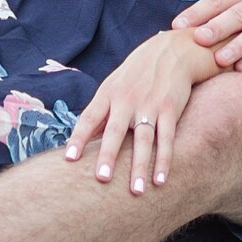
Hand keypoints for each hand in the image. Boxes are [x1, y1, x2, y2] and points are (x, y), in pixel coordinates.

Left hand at [65, 30, 209, 193]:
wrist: (172, 50)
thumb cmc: (137, 72)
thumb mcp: (114, 84)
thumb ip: (100, 111)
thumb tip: (81, 140)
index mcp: (108, 93)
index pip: (89, 118)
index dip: (78, 138)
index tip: (69, 159)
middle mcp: (127, 99)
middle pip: (116, 130)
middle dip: (108, 155)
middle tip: (102, 179)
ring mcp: (150, 104)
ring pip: (144, 139)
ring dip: (140, 166)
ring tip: (136, 191)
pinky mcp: (170, 108)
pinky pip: (167, 138)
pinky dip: (164, 160)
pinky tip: (160, 180)